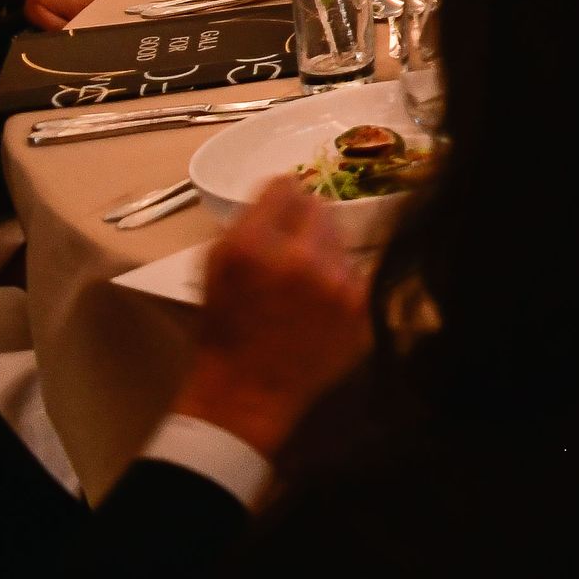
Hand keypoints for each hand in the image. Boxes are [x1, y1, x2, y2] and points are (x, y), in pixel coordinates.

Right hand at [171, 179, 370, 456]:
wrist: (245, 393)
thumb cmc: (224, 328)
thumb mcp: (216, 265)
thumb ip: (250, 220)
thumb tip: (288, 187)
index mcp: (252, 245)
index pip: (286, 186)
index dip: (280, 200)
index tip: (278, 216)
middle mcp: (299, 257)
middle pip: (319, 207)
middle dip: (304, 225)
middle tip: (290, 255)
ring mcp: (337, 283)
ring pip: (342, 239)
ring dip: (324, 254)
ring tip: (304, 287)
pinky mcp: (362, 307)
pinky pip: (357, 272)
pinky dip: (341, 283)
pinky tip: (320, 307)